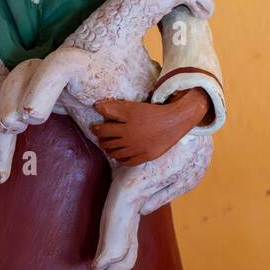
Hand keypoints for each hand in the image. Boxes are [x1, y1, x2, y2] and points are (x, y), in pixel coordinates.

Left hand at [91, 88, 211, 164]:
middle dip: (102, 140)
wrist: (174, 121)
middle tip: (100, 137)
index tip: (94, 127)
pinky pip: (128, 162)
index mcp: (124, 127)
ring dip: (109, 150)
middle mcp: (129, 141)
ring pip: (116, 154)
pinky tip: (119, 156)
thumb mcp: (132, 107)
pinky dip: (121, 160)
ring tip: (107, 146)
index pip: (103, 130)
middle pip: (108, 143)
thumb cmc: (153, 112)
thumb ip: (113, 107)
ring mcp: (137, 150)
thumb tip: (96, 106)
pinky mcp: (146, 156)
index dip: (96, 129)